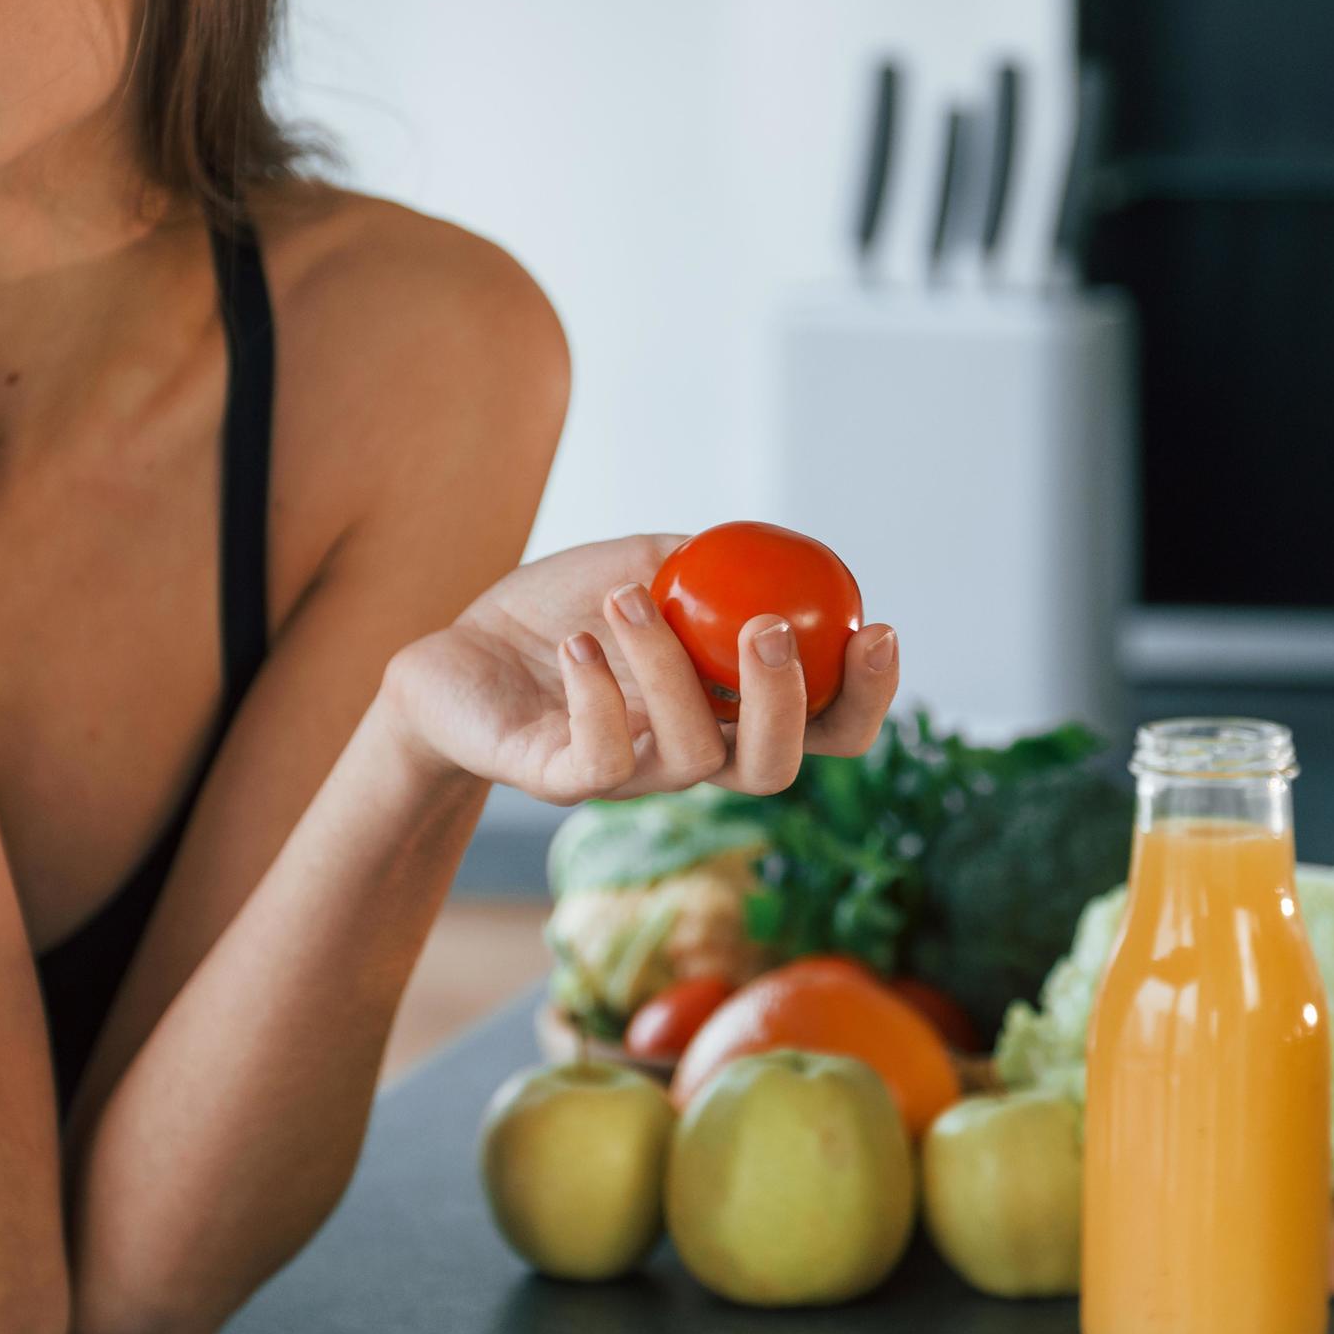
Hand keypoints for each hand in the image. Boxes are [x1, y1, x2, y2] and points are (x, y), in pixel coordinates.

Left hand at [384, 532, 902, 804]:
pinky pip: (604, 759)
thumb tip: (789, 552)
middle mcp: (691, 754)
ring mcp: (631, 776)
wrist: (455, 653)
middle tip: (767, 626)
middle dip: (786, 700)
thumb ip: (715, 564)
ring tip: (626, 598)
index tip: (878, 628)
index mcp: (728, 709)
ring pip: (693, 756)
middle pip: (777, 767)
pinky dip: (600, 693)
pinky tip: (577, 643)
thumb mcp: (645, 565)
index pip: (825, 727)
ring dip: (667, 666)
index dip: (867, 693)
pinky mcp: (563, 781)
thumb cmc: (557, 611)